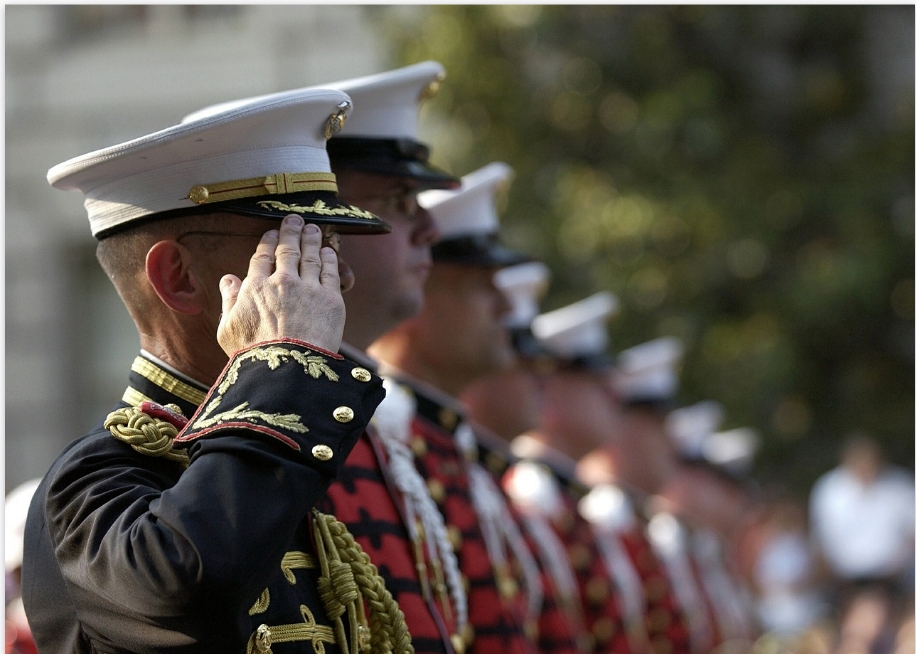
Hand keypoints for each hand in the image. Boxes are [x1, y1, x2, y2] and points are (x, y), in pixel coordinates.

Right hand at [217, 215, 344, 353]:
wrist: (287, 368)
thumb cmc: (254, 355)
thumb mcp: (228, 330)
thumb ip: (228, 301)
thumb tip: (228, 279)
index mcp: (255, 287)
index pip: (262, 257)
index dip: (267, 242)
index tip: (271, 234)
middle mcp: (282, 281)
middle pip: (287, 249)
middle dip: (291, 231)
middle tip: (295, 220)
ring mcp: (308, 288)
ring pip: (310, 256)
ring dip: (312, 239)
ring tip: (313, 229)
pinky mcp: (330, 299)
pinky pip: (330, 271)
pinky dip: (329, 258)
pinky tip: (328, 251)